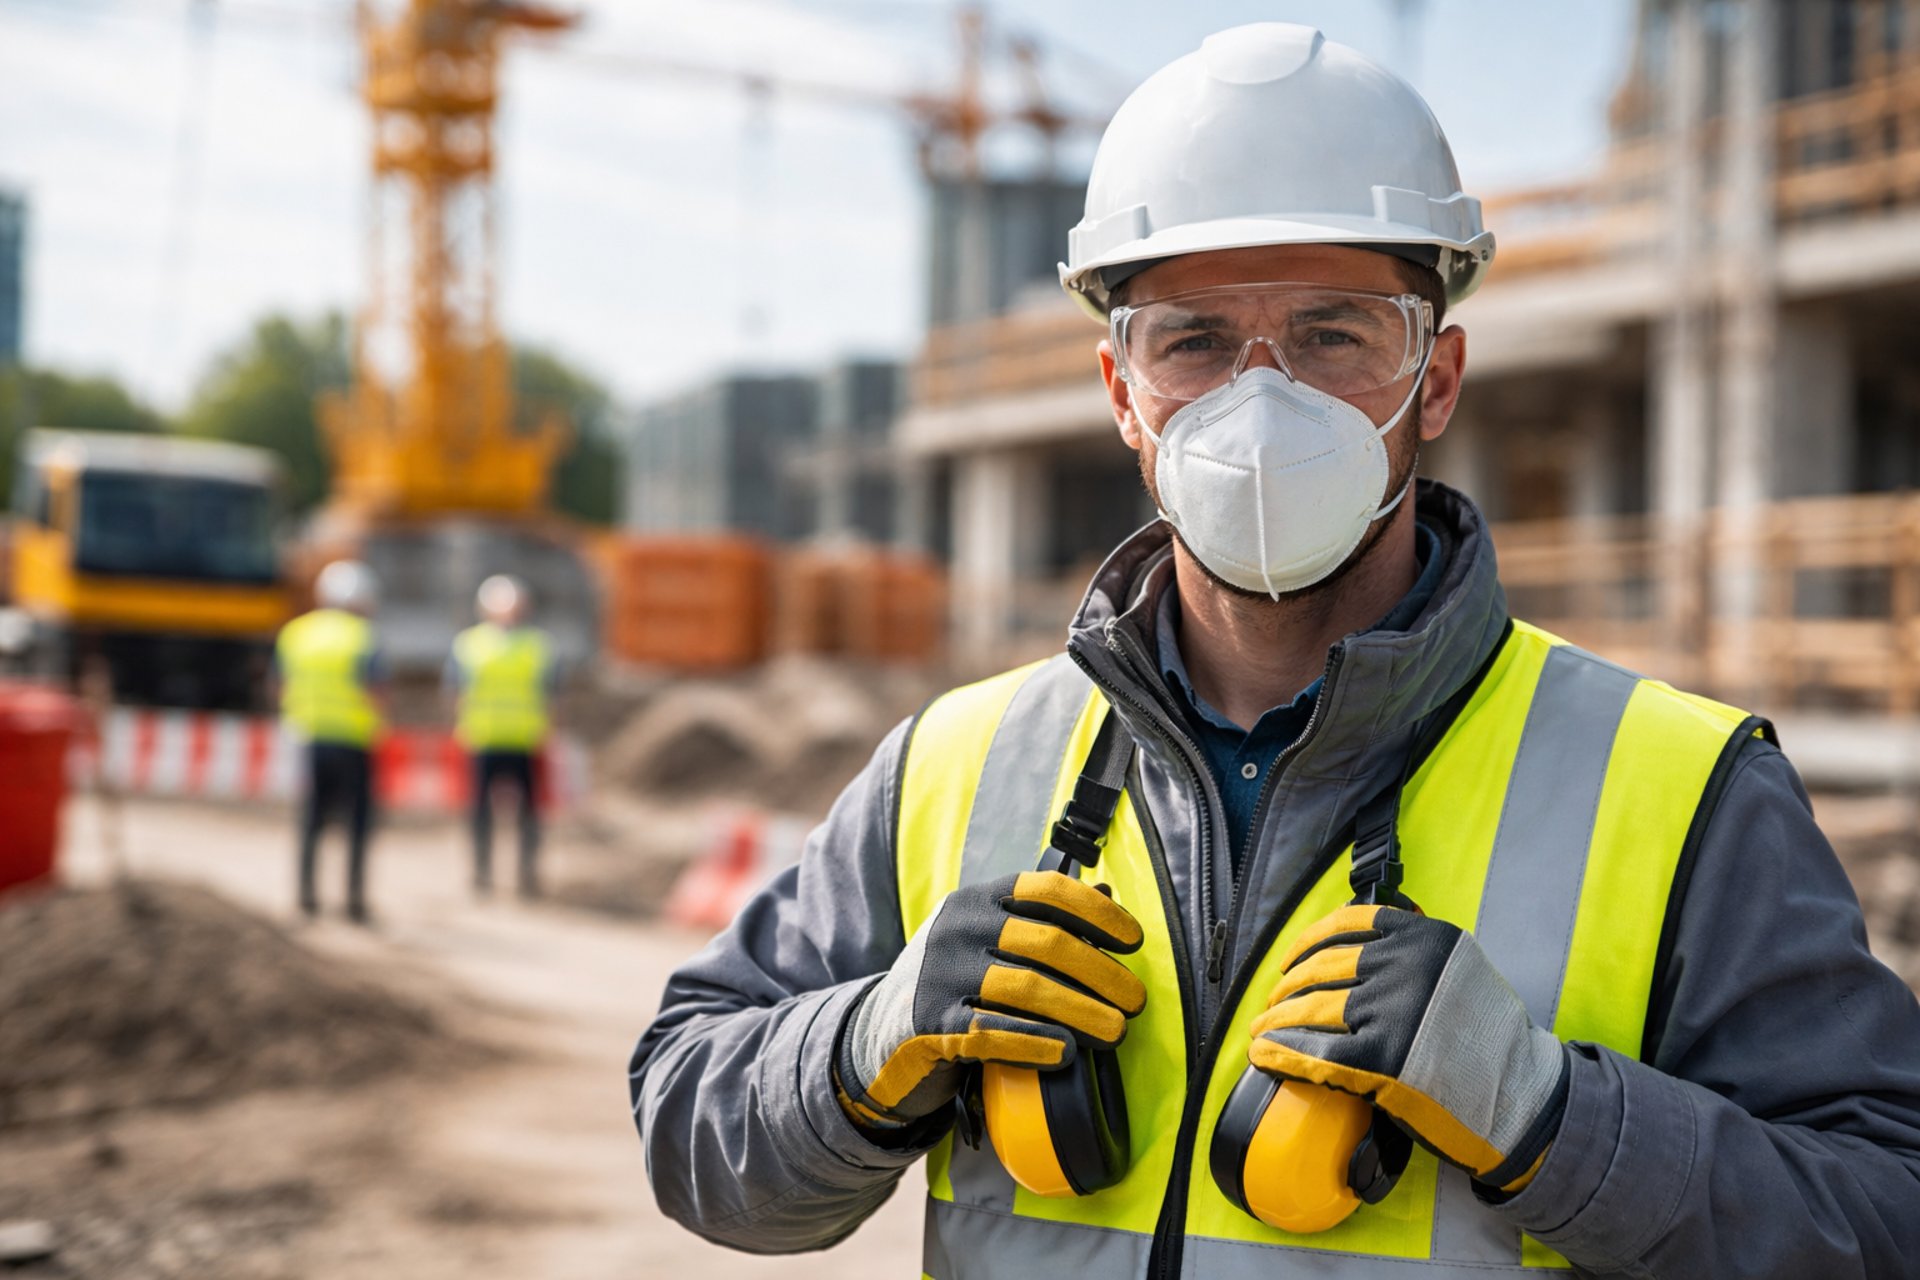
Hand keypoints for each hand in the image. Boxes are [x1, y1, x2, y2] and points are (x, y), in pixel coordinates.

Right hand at [836, 870, 1146, 1130]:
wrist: (878, 1036)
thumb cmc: (952, 985)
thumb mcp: (985, 942)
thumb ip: (1038, 922)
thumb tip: (1108, 896)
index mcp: (977, 899)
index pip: (1047, 890)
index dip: (1098, 912)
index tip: (1133, 941)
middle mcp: (957, 928)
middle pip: (1048, 942)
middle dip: (1102, 972)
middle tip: (1135, 1002)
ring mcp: (940, 975)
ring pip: (1028, 989)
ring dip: (1083, 1011)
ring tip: (1115, 1032)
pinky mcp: (930, 1024)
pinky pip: (993, 1032)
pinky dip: (1036, 1043)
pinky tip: (1065, 1053)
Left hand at [1249, 904, 1568, 1191]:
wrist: (1523, 1099)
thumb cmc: (1488, 1041)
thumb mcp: (1459, 970)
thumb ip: (1413, 955)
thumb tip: (1349, 954)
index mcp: (1424, 937)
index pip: (1347, 925)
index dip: (1307, 942)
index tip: (1290, 960)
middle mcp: (1406, 966)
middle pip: (1323, 969)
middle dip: (1288, 987)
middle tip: (1273, 1003)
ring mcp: (1393, 1011)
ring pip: (1313, 1008)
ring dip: (1278, 1021)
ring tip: (1261, 1030)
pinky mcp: (1383, 1059)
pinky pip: (1317, 1052)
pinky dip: (1284, 1053)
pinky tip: (1264, 1053)